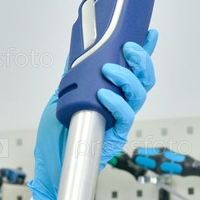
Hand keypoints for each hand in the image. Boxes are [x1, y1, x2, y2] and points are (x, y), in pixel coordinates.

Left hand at [28, 30, 157, 199]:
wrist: (50, 165)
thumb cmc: (56, 136)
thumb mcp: (60, 98)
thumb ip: (71, 76)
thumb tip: (74, 52)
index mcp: (111, 94)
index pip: (132, 70)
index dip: (144, 53)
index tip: (149, 33)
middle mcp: (120, 105)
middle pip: (143, 80)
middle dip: (141, 60)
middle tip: (128, 47)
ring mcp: (119, 120)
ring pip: (138, 95)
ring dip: (126, 78)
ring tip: (109, 70)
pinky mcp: (116, 137)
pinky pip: (124, 116)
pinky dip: (116, 103)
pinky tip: (103, 95)